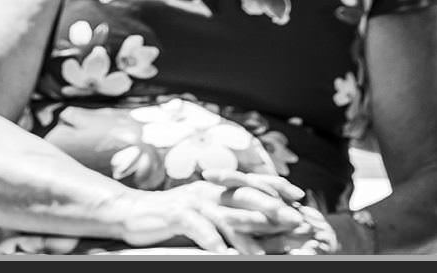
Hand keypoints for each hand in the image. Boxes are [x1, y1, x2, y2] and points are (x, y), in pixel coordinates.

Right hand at [111, 173, 316, 253]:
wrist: (134, 211)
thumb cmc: (173, 215)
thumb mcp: (204, 208)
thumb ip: (227, 209)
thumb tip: (259, 216)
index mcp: (218, 186)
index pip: (253, 181)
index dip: (277, 185)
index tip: (301, 196)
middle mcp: (209, 189)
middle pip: (246, 196)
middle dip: (273, 209)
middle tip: (296, 220)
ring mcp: (194, 201)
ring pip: (227, 216)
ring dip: (249, 230)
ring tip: (266, 247)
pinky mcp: (178, 215)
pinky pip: (199, 229)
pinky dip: (213, 242)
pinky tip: (224, 255)